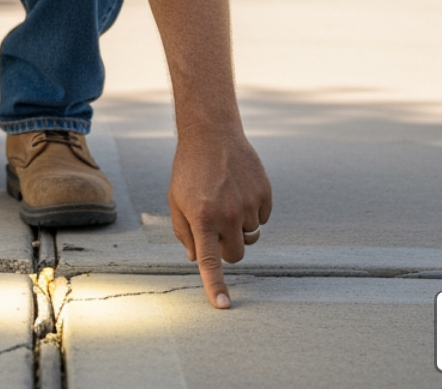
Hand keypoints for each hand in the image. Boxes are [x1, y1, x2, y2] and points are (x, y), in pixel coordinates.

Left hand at [168, 130, 271, 309]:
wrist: (213, 135)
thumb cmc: (189, 170)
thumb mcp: (176, 201)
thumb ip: (184, 232)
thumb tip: (195, 258)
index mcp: (202, 218)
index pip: (210, 261)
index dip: (216, 285)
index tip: (224, 306)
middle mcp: (228, 215)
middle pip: (236, 255)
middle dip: (227, 248)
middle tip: (217, 227)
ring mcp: (248, 205)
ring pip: (250, 237)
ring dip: (239, 228)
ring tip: (226, 200)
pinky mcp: (264, 195)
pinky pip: (262, 218)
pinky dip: (252, 211)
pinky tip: (239, 190)